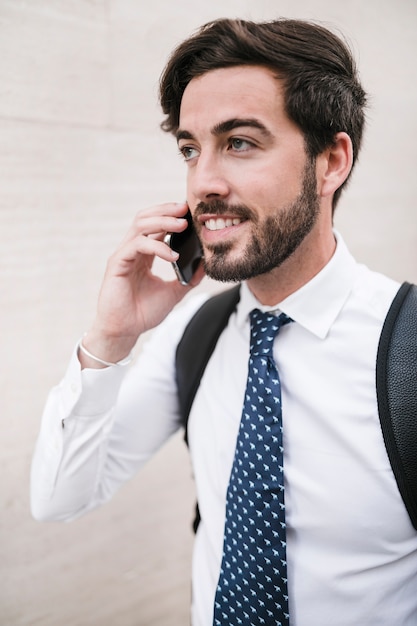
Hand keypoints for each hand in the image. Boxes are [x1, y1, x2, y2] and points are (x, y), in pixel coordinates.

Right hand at [80, 202, 203, 366]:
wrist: (125, 331)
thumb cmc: (143, 312)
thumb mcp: (174, 292)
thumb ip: (188, 278)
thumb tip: (205, 265)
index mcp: (143, 254)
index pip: (155, 225)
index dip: (170, 215)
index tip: (189, 213)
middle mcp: (132, 251)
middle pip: (146, 218)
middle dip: (166, 210)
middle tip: (186, 209)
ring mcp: (123, 255)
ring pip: (140, 226)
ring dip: (163, 222)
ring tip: (182, 225)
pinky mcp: (117, 263)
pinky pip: (137, 245)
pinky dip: (157, 247)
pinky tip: (172, 255)